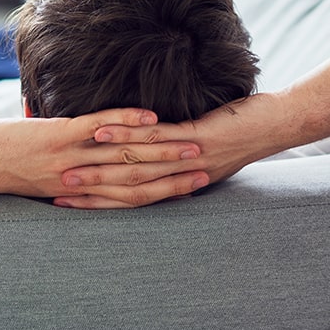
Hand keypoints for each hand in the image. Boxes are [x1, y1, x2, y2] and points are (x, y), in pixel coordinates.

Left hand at [0, 107, 209, 202]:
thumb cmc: (1, 170)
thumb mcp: (40, 180)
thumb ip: (70, 174)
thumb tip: (89, 167)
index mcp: (78, 193)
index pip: (130, 197)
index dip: (165, 192)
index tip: (194, 186)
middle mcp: (78, 181)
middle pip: (135, 179)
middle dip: (174, 173)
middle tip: (207, 167)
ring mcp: (68, 158)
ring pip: (123, 155)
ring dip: (161, 148)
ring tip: (192, 143)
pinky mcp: (56, 137)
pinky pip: (97, 128)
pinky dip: (126, 122)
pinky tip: (150, 117)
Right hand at [54, 93, 293, 208]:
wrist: (274, 127)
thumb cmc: (238, 134)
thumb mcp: (201, 149)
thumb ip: (171, 157)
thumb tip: (145, 155)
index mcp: (178, 185)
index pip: (129, 200)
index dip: (96, 202)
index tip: (64, 203)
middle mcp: (180, 179)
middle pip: (126, 190)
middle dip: (90, 191)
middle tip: (55, 192)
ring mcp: (187, 158)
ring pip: (135, 166)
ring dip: (98, 167)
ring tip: (65, 167)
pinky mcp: (197, 137)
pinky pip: (155, 138)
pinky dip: (124, 133)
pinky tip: (99, 131)